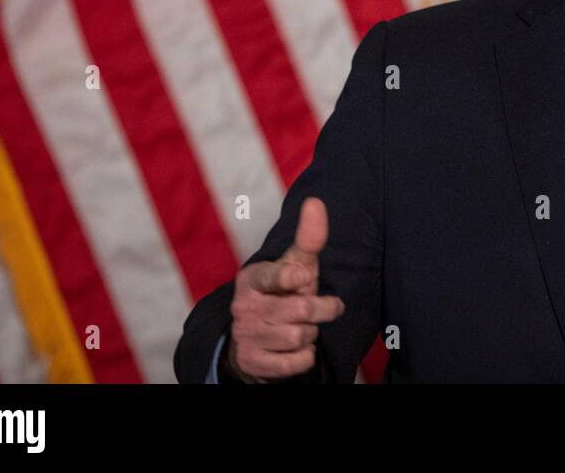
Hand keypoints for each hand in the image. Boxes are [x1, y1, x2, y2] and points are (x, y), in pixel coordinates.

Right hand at [226, 197, 344, 380]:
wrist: (255, 340)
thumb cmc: (283, 293)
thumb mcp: (295, 265)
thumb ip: (308, 237)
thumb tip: (316, 202)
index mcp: (252, 278)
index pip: (272, 276)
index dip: (291, 277)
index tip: (303, 278)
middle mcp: (243, 306)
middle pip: (302, 309)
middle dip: (321, 309)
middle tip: (321, 308)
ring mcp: (246, 336)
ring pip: (300, 336)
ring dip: (311, 333)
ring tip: (302, 326)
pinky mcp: (252, 362)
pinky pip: (297, 362)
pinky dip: (305, 356)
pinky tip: (295, 347)